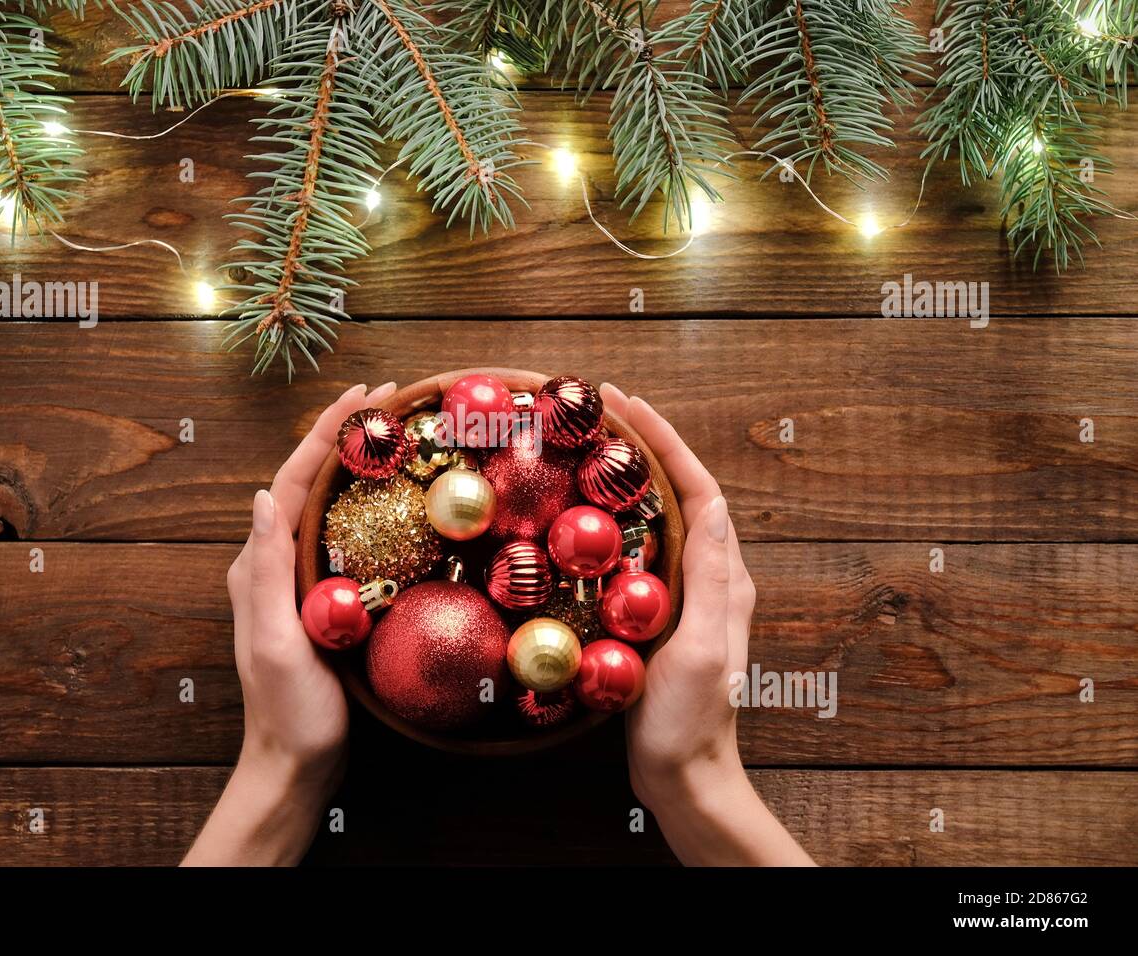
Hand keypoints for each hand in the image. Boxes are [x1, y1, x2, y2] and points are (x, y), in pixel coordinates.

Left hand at [184, 381, 395, 865]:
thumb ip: (265, 571)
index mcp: (259, 566)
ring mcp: (299, 582)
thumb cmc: (290, 711)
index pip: (292, 482)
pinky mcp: (324, 601)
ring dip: (355, 464)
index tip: (364, 395)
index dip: (326, 433)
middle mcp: (274, 565)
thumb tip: (265, 495)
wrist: (296, 765)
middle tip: (389, 401)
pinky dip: (367, 505)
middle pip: (310, 484)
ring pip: (327, 507)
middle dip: (343, 435)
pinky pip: (344, 538)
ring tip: (394, 433)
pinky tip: (396, 501)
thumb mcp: (276, 641)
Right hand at [600, 384, 813, 865]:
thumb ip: (711, 576)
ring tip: (589, 444)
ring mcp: (682, 597)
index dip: (666, 442)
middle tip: (600, 410)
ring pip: (657, 518)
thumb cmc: (691, 719)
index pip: (700, 490)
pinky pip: (636, 550)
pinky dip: (613, 518)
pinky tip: (583, 516)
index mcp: (725, 579)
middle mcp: (709, 579)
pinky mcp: (654, 616)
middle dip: (645, 445)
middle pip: (679, 493)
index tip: (627, 405)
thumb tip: (713, 501)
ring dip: (628, 476)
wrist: (683, 777)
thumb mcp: (702, 645)